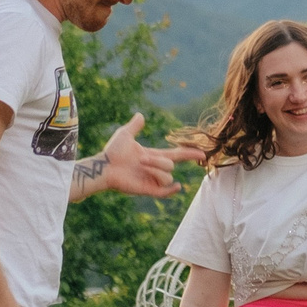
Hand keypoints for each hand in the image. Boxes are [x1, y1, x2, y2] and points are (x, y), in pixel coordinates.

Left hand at [78, 113, 195, 200]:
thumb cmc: (112, 152)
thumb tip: (140, 115)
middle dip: (159, 160)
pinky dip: (172, 190)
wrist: (103, 167)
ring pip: (168, 175)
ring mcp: (152, 180)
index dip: (189, 153)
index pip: (176, 155)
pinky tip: (177, 186)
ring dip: (155, 169)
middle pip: (170, 164)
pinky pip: (165, 191)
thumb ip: (134, 126)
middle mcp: (155, 169)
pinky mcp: (147, 190)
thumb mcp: (125, 134)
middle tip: (141, 159)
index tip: (202, 153)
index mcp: (153, 157)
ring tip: (140, 166)